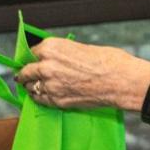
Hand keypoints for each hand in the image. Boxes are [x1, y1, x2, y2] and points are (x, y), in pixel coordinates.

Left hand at [16, 38, 149, 110]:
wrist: (124, 82)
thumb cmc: (111, 62)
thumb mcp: (85, 48)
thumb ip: (65, 53)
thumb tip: (58, 59)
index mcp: (53, 48)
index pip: (32, 52)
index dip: (34, 56)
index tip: (34, 60)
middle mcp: (46, 66)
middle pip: (25, 71)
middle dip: (27, 73)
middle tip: (28, 74)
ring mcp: (50, 86)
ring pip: (30, 87)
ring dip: (32, 86)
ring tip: (38, 86)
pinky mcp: (57, 101)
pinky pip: (40, 100)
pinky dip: (41, 97)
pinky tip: (46, 95)